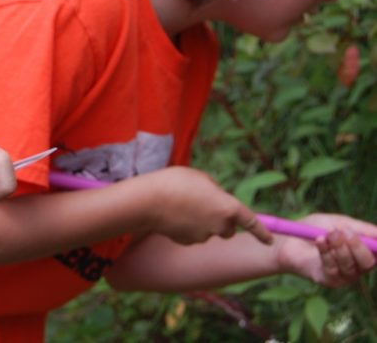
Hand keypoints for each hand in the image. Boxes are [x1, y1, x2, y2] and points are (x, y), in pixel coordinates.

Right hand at [138, 166, 272, 244]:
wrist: (148, 200)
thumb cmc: (175, 182)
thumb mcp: (200, 177)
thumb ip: (214, 190)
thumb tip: (216, 198)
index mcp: (228, 207)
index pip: (252, 222)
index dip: (262, 232)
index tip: (270, 240)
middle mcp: (220, 226)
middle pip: (228, 229)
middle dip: (222, 221)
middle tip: (204, 204)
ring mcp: (203, 236)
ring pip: (208, 231)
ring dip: (201, 221)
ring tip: (182, 204)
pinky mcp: (187, 242)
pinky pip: (192, 235)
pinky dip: (186, 227)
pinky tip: (173, 214)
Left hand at [276, 213, 376, 286]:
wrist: (286, 239)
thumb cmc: (313, 229)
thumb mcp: (337, 222)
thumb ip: (359, 228)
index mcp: (361, 251)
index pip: (376, 253)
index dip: (375, 246)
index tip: (366, 236)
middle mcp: (356, 266)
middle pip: (368, 263)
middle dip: (356, 246)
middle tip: (342, 232)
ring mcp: (343, 275)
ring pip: (349, 265)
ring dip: (338, 247)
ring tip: (327, 234)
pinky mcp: (328, 280)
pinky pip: (333, 269)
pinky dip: (326, 253)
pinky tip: (319, 241)